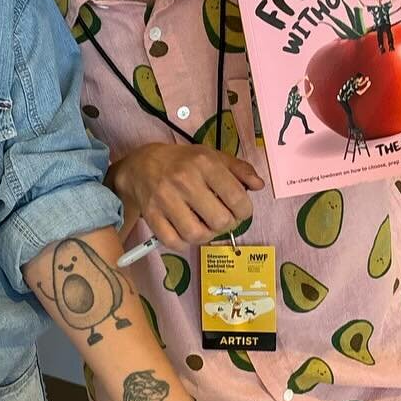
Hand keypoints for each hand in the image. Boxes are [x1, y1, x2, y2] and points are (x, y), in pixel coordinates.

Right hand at [110, 143, 264, 246]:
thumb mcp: (212, 156)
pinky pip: (174, 242)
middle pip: (220, 221)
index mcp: (204, 163)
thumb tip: (259, 186)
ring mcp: (165, 199)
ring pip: (197, 235)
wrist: (141, 165)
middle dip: (227, 225)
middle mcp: (185, 180)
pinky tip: (187, 232)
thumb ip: (239, 169)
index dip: (245, 211)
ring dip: (207, 236)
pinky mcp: (151, 215)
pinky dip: (185, 243)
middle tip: (222, 219)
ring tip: (206, 226)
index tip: (240, 211)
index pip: (237, 199)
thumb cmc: (183, 162)